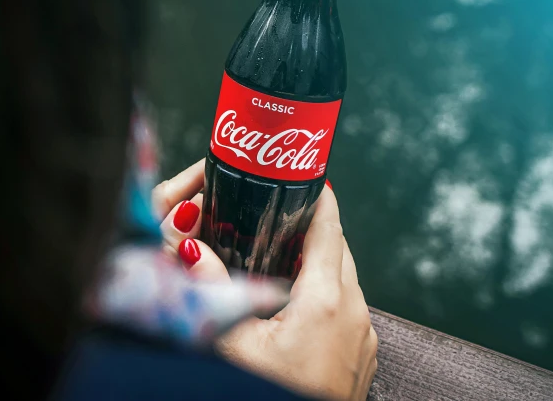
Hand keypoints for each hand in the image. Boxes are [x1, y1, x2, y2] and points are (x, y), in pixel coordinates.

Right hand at [154, 160, 377, 399]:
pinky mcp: (362, 351)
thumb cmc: (272, 395)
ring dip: (321, 256)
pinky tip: (298, 295)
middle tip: (281, 207)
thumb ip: (213, 289)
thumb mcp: (233, 345)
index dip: (318, 196)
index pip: (328, 228)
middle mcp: (355, 310)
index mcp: (326, 300)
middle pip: (338, 247)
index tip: (305, 175)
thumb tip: (189, 248)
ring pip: (345, 274)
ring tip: (284, 246)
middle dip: (314, 223)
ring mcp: (363, 333)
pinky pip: (349, 302)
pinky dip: (328, 286)